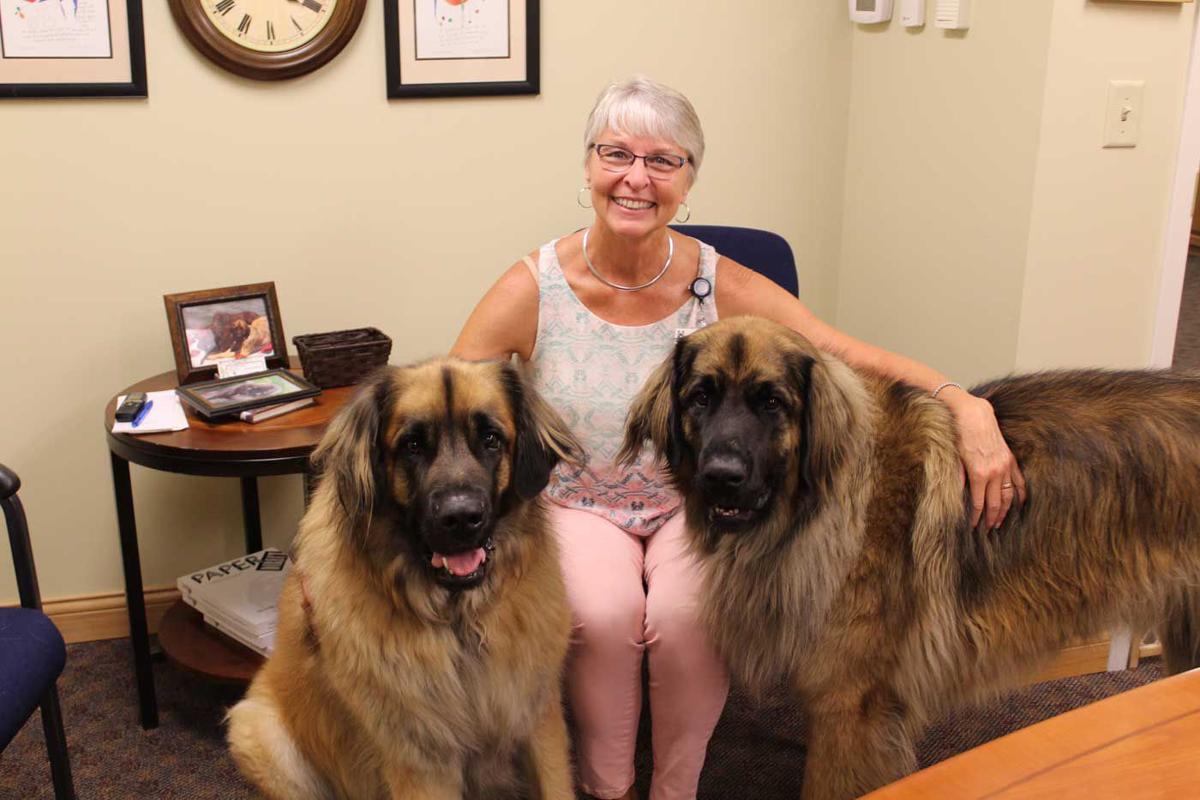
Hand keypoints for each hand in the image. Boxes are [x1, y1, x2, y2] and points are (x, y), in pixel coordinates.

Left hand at [940, 388, 1025, 529]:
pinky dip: (1020, 495)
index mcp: (979, 474)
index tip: (973, 527)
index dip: (976, 518)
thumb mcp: (953, 458)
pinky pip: (1019, 481)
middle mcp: (995, 472)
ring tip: (1000, 523)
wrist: (972, 413)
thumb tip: (957, 496)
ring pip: (1008, 496)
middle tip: (988, 531)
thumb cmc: (958, 433)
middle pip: (996, 504)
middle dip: (992, 519)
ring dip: (1005, 511)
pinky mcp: (1010, 459)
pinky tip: (1020, 505)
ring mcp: (1005, 466)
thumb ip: (957, 478)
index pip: (979, 504)